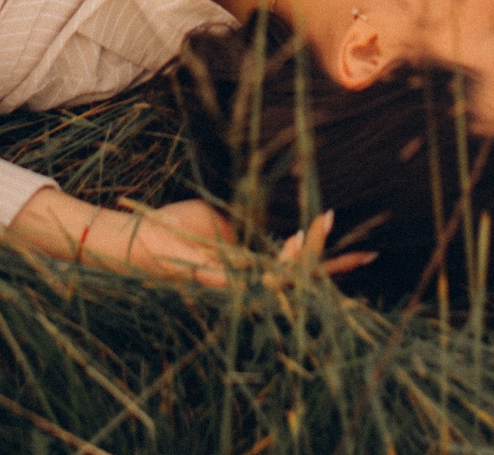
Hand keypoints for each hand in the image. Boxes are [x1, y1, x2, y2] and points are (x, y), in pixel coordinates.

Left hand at [11, 190, 373, 286]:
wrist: (126, 240)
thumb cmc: (170, 229)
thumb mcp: (218, 221)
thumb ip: (248, 223)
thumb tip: (278, 208)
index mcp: (247, 269)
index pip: (298, 270)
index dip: (332, 261)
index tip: (366, 249)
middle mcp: (242, 285)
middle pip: (299, 279)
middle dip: (329, 258)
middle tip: (348, 232)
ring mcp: (229, 285)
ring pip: (282, 279)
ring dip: (308, 255)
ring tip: (321, 225)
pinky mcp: (212, 280)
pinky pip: (254, 278)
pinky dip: (279, 262)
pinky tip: (296, 242)